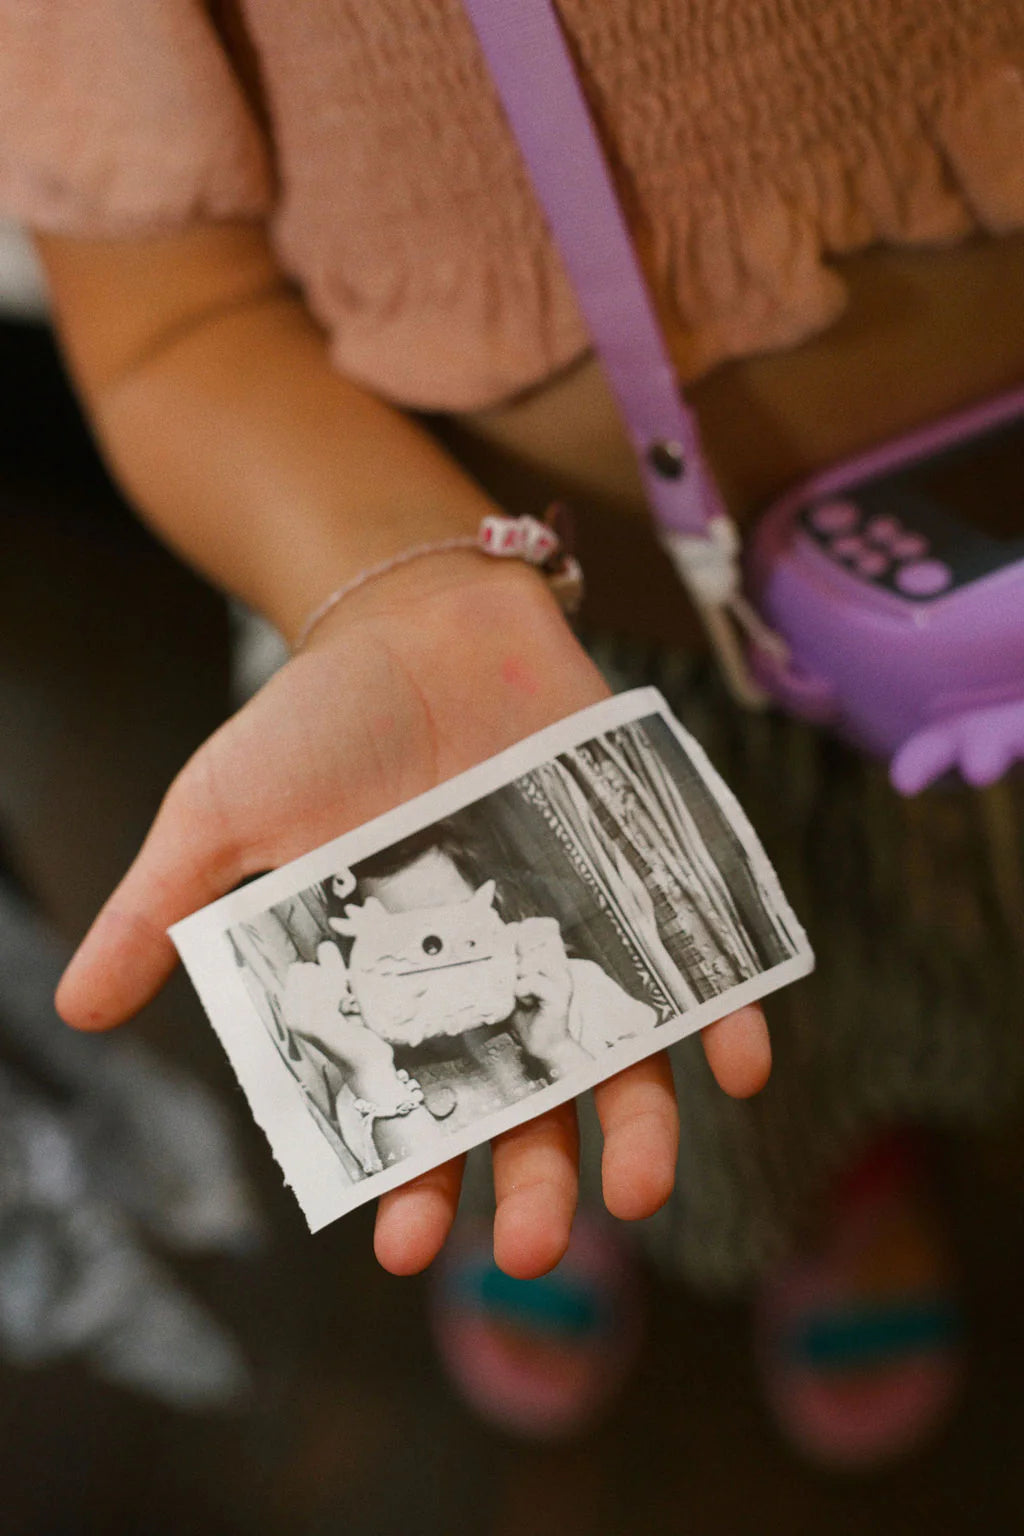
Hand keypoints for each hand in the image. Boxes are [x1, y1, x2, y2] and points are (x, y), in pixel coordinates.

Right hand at [55, 554, 771, 1280]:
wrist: (417, 616)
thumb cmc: (321, 720)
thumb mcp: (223, 812)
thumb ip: (167, 909)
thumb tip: (79, 1008)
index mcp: (398, 989)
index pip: (410, 1111)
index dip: (409, 1182)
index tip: (404, 1243)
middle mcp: (495, 979)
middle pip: (529, 1110)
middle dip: (533, 1188)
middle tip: (534, 1249)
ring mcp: (574, 932)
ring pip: (620, 1060)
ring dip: (638, 1132)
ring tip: (635, 1191)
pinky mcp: (636, 878)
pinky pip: (699, 963)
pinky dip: (726, 1014)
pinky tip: (736, 1063)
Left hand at [509, 916, 583, 1073]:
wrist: (542, 1043)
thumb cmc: (527, 1012)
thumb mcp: (515, 979)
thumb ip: (510, 960)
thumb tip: (494, 939)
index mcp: (552, 958)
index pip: (548, 925)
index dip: (530, 928)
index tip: (516, 944)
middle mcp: (561, 966)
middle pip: (545, 937)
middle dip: (523, 947)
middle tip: (516, 967)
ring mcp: (562, 981)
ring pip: (540, 958)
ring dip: (522, 970)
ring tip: (518, 986)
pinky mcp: (559, 999)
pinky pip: (536, 982)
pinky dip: (522, 988)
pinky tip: (521, 999)